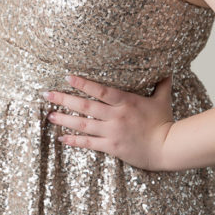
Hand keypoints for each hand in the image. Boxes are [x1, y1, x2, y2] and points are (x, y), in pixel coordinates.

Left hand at [43, 73, 175, 171]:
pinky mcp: (112, 146)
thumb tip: (168, 67)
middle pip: (85, 106)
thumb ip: (162, 83)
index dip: (82, 83)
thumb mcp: (163, 99)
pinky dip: (74, 141)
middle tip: (47, 94)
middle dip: (64, 99)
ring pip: (83, 124)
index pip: (100, 90)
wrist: (167, 147)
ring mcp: (112, 132)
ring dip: (64, 119)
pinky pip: (89, 143)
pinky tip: (61, 138)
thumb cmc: (165, 122)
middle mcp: (116, 115)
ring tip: (50, 115)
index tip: (67, 76)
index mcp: (126, 101)